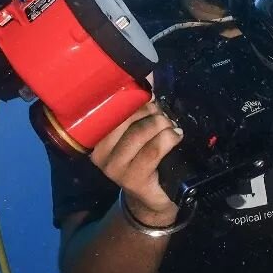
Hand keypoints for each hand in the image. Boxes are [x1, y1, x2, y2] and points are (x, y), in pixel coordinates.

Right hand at [90, 103, 182, 226]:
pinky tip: (176, 137)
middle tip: (164, 116)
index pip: (111, 107)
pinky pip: (153, 150)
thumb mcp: (141, 129)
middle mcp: (99, 153)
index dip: (134, 96)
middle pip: (127, 118)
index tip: (150, 94)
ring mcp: (114, 168)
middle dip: (151, 112)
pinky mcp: (132, 179)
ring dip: (162, 125)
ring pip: (141, 133)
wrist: (154, 197)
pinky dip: (169, 139)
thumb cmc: (147, 157)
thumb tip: (148, 74)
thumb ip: (141, 105)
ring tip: (171, 128)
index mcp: (97, 137)